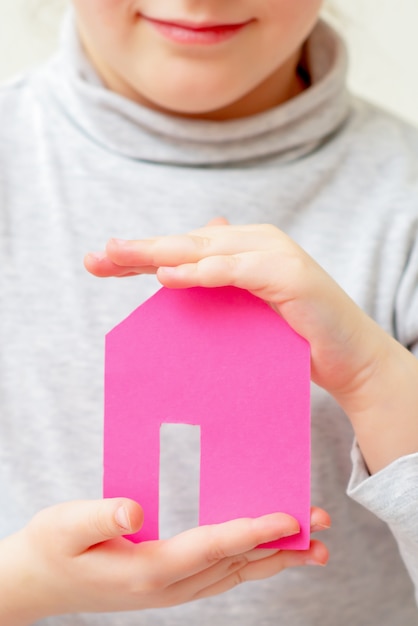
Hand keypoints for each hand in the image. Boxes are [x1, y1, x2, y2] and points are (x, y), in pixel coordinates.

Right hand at [0, 499, 329, 623]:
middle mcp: (169, 585)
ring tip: (312, 548)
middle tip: (322, 530)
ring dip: (274, 559)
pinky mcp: (170, 585)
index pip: (212, 546)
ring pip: (234, 574)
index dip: (253, 532)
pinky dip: (250, 563)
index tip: (290, 519)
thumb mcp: (65, 525)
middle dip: (282, 547)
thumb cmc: (51, 547)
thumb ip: (100, 516)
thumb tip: (134, 508)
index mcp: (148, 568)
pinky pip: (221, 575)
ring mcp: (171, 590)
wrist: (39, 581)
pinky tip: (266, 557)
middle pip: (236, 564)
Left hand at [84, 221, 385, 399]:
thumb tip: (177, 268)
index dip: (141, 255)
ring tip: (117, 257)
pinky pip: (235, 270)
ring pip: (205, 250)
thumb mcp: (246, 310)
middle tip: (97, 257)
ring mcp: (272, 254)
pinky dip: (202, 271)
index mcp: (241, 249)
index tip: (100, 264)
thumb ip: (217, 286)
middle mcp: (254, 242)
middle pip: (186, 244)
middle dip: (139, 251)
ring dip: (159, 253)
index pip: (182, 249)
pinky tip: (168, 275)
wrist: (349, 358)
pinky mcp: (287, 274)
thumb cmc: (294, 336)